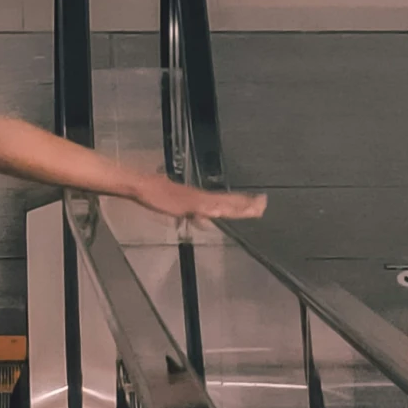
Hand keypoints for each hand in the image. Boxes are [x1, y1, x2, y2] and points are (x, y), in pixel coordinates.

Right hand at [125, 176, 265, 222]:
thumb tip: (207, 221)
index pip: (226, 200)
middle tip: (264, 203)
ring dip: (236, 206)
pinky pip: (202, 207)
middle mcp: (201, 198)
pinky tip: (222, 212)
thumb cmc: (158, 194)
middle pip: (228, 201)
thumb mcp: (179, 207)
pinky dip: (213, 209)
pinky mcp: (186, 203)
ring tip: (253, 207)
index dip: (242, 202)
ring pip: (220, 203)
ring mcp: (195, 200)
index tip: (258, 200)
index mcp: (201, 198)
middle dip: (246, 204)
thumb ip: (194, 213)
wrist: (143, 186)